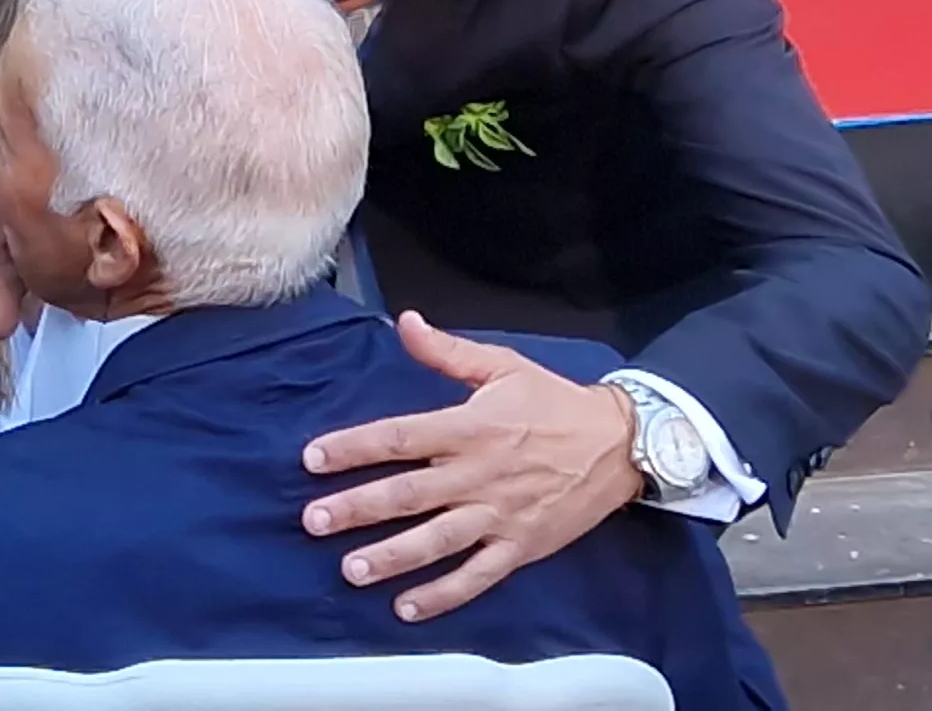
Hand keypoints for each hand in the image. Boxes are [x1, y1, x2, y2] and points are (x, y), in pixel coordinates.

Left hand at [299, 314, 642, 621]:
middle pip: (408, 493)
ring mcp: (499, 514)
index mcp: (469, 427)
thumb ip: (447, 352)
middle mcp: (478, 473)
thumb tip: (405, 322)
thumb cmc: (557, 402)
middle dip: (357, 508)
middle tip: (314, 521)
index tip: (312, 458)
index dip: (353, 447)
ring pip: (436, 540)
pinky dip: (443, 595)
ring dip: (392, 557)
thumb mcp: (503, 365)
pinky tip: (407, 608)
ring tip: (351, 571)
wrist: (620, 443)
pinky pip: (476, 575)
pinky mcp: (519, 546)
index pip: (399, 437)